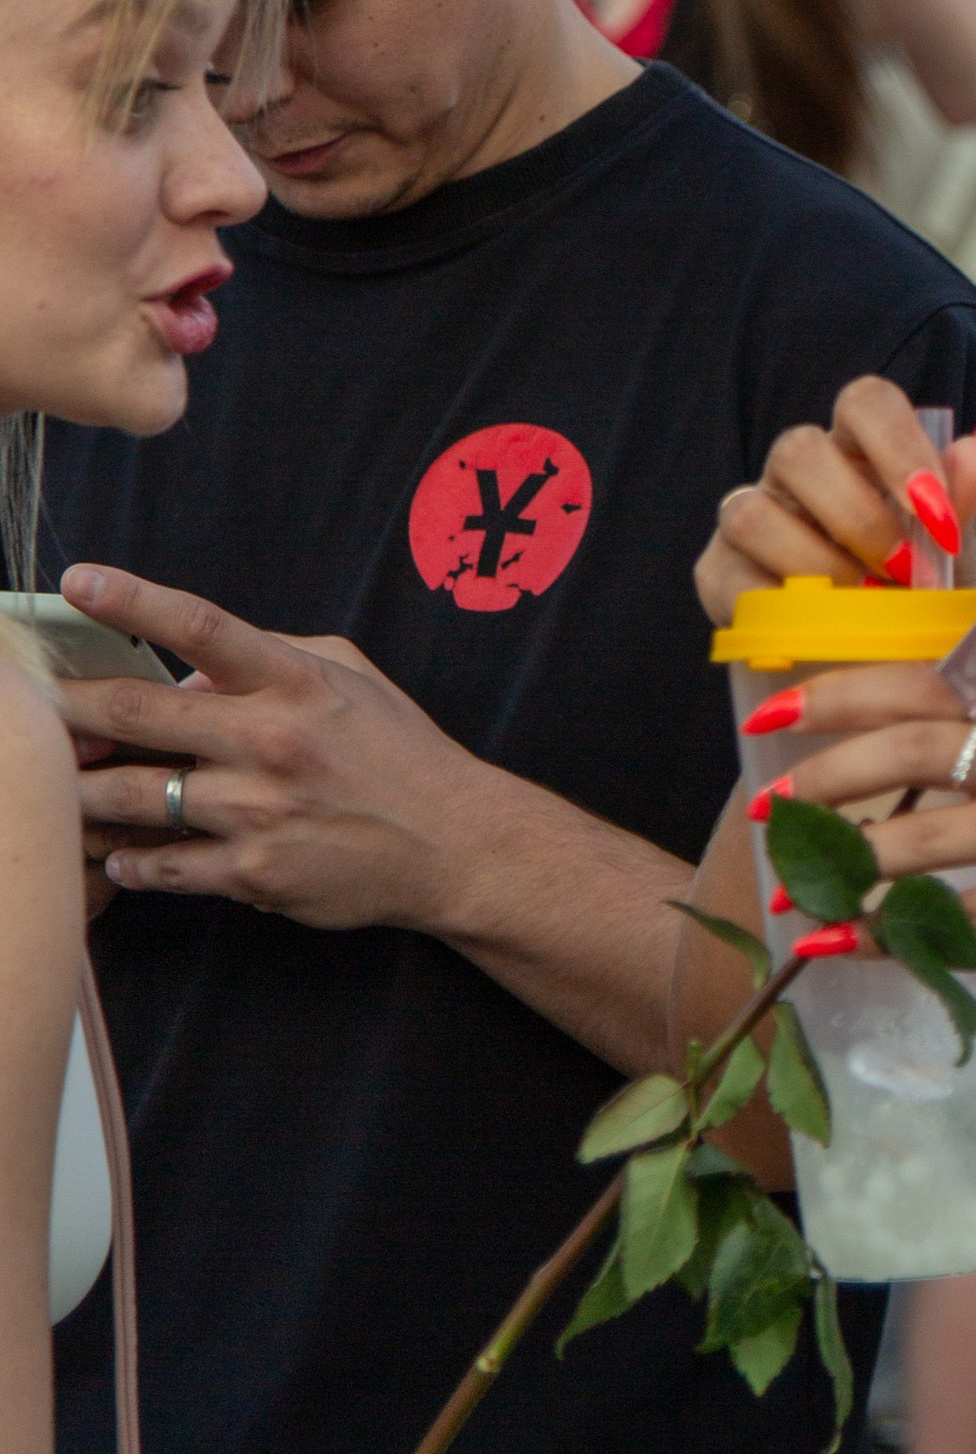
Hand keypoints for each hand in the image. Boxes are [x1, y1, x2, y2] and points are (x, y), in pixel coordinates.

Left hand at [57, 563, 498, 932]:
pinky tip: (117, 852)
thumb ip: (272, 654)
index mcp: (294, 682)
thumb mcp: (351, 676)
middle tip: (30, 705)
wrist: (454, 846)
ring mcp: (259, 810)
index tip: (78, 582)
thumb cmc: (400, 755)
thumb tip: (191, 663)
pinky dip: (129, 858)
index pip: (199, 627)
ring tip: (57, 789)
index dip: (132, 600)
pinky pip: (162, 864)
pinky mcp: (254, 872)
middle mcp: (271, 740)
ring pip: (132, 795)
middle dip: (68, 707)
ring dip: (82, 791)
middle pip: (138, 712)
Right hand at [697, 378, 975, 624]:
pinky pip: (728, 578)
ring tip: (864, 613)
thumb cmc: (916, 597)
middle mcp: (799, 470)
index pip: (866, 402)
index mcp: (861, 448)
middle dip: (858, 519)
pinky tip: (818, 634)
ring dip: (814, 567)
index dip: (899, 446)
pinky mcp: (718, 572)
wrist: (877, 673)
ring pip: (750, 511)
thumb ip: (965, 501)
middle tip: (904, 575)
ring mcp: (752, 516)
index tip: (937, 513)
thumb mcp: (951, 559)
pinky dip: (776, 610)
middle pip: (798, 449)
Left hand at [769, 664, 975, 1002]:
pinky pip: (959, 917)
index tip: (772, 710)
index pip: (926, 681)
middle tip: (770, 807)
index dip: (842, 692)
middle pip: (915, 747)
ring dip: (847, 866)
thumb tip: (876, 755)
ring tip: (795, 890)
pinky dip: (892, 933)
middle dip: (826, 777)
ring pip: (926, 838)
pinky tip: (847, 942)